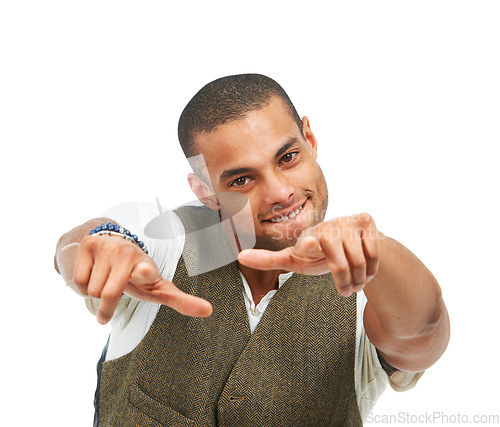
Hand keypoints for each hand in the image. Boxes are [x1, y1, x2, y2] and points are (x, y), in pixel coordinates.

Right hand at [73, 235, 212, 323]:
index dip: (144, 272)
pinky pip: (77, 281)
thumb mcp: (158, 289)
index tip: (144, 272)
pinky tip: (93, 275)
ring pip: (90, 290)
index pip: (145, 270)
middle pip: (107, 295)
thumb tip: (210, 311)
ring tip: (105, 283)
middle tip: (107, 311)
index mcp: (147, 266)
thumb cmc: (139, 276)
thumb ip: (181, 301)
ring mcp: (109, 246)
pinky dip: (81, 286)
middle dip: (105, 309)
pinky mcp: (89, 243)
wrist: (114, 248)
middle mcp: (129, 253)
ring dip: (94, 294)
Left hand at [238, 213, 379, 296]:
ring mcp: (347, 220)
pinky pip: (374, 253)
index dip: (309, 245)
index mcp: (307, 237)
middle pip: (340, 265)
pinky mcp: (366, 219)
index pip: (309, 243)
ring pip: (360, 262)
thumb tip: (239, 257)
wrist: (353, 243)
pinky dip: (373, 268)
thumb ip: (270, 260)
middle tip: (346, 290)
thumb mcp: (295, 260)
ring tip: (356, 281)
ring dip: (361, 279)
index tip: (307, 246)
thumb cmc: (320, 254)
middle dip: (346, 283)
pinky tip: (367, 267)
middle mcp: (326, 225)